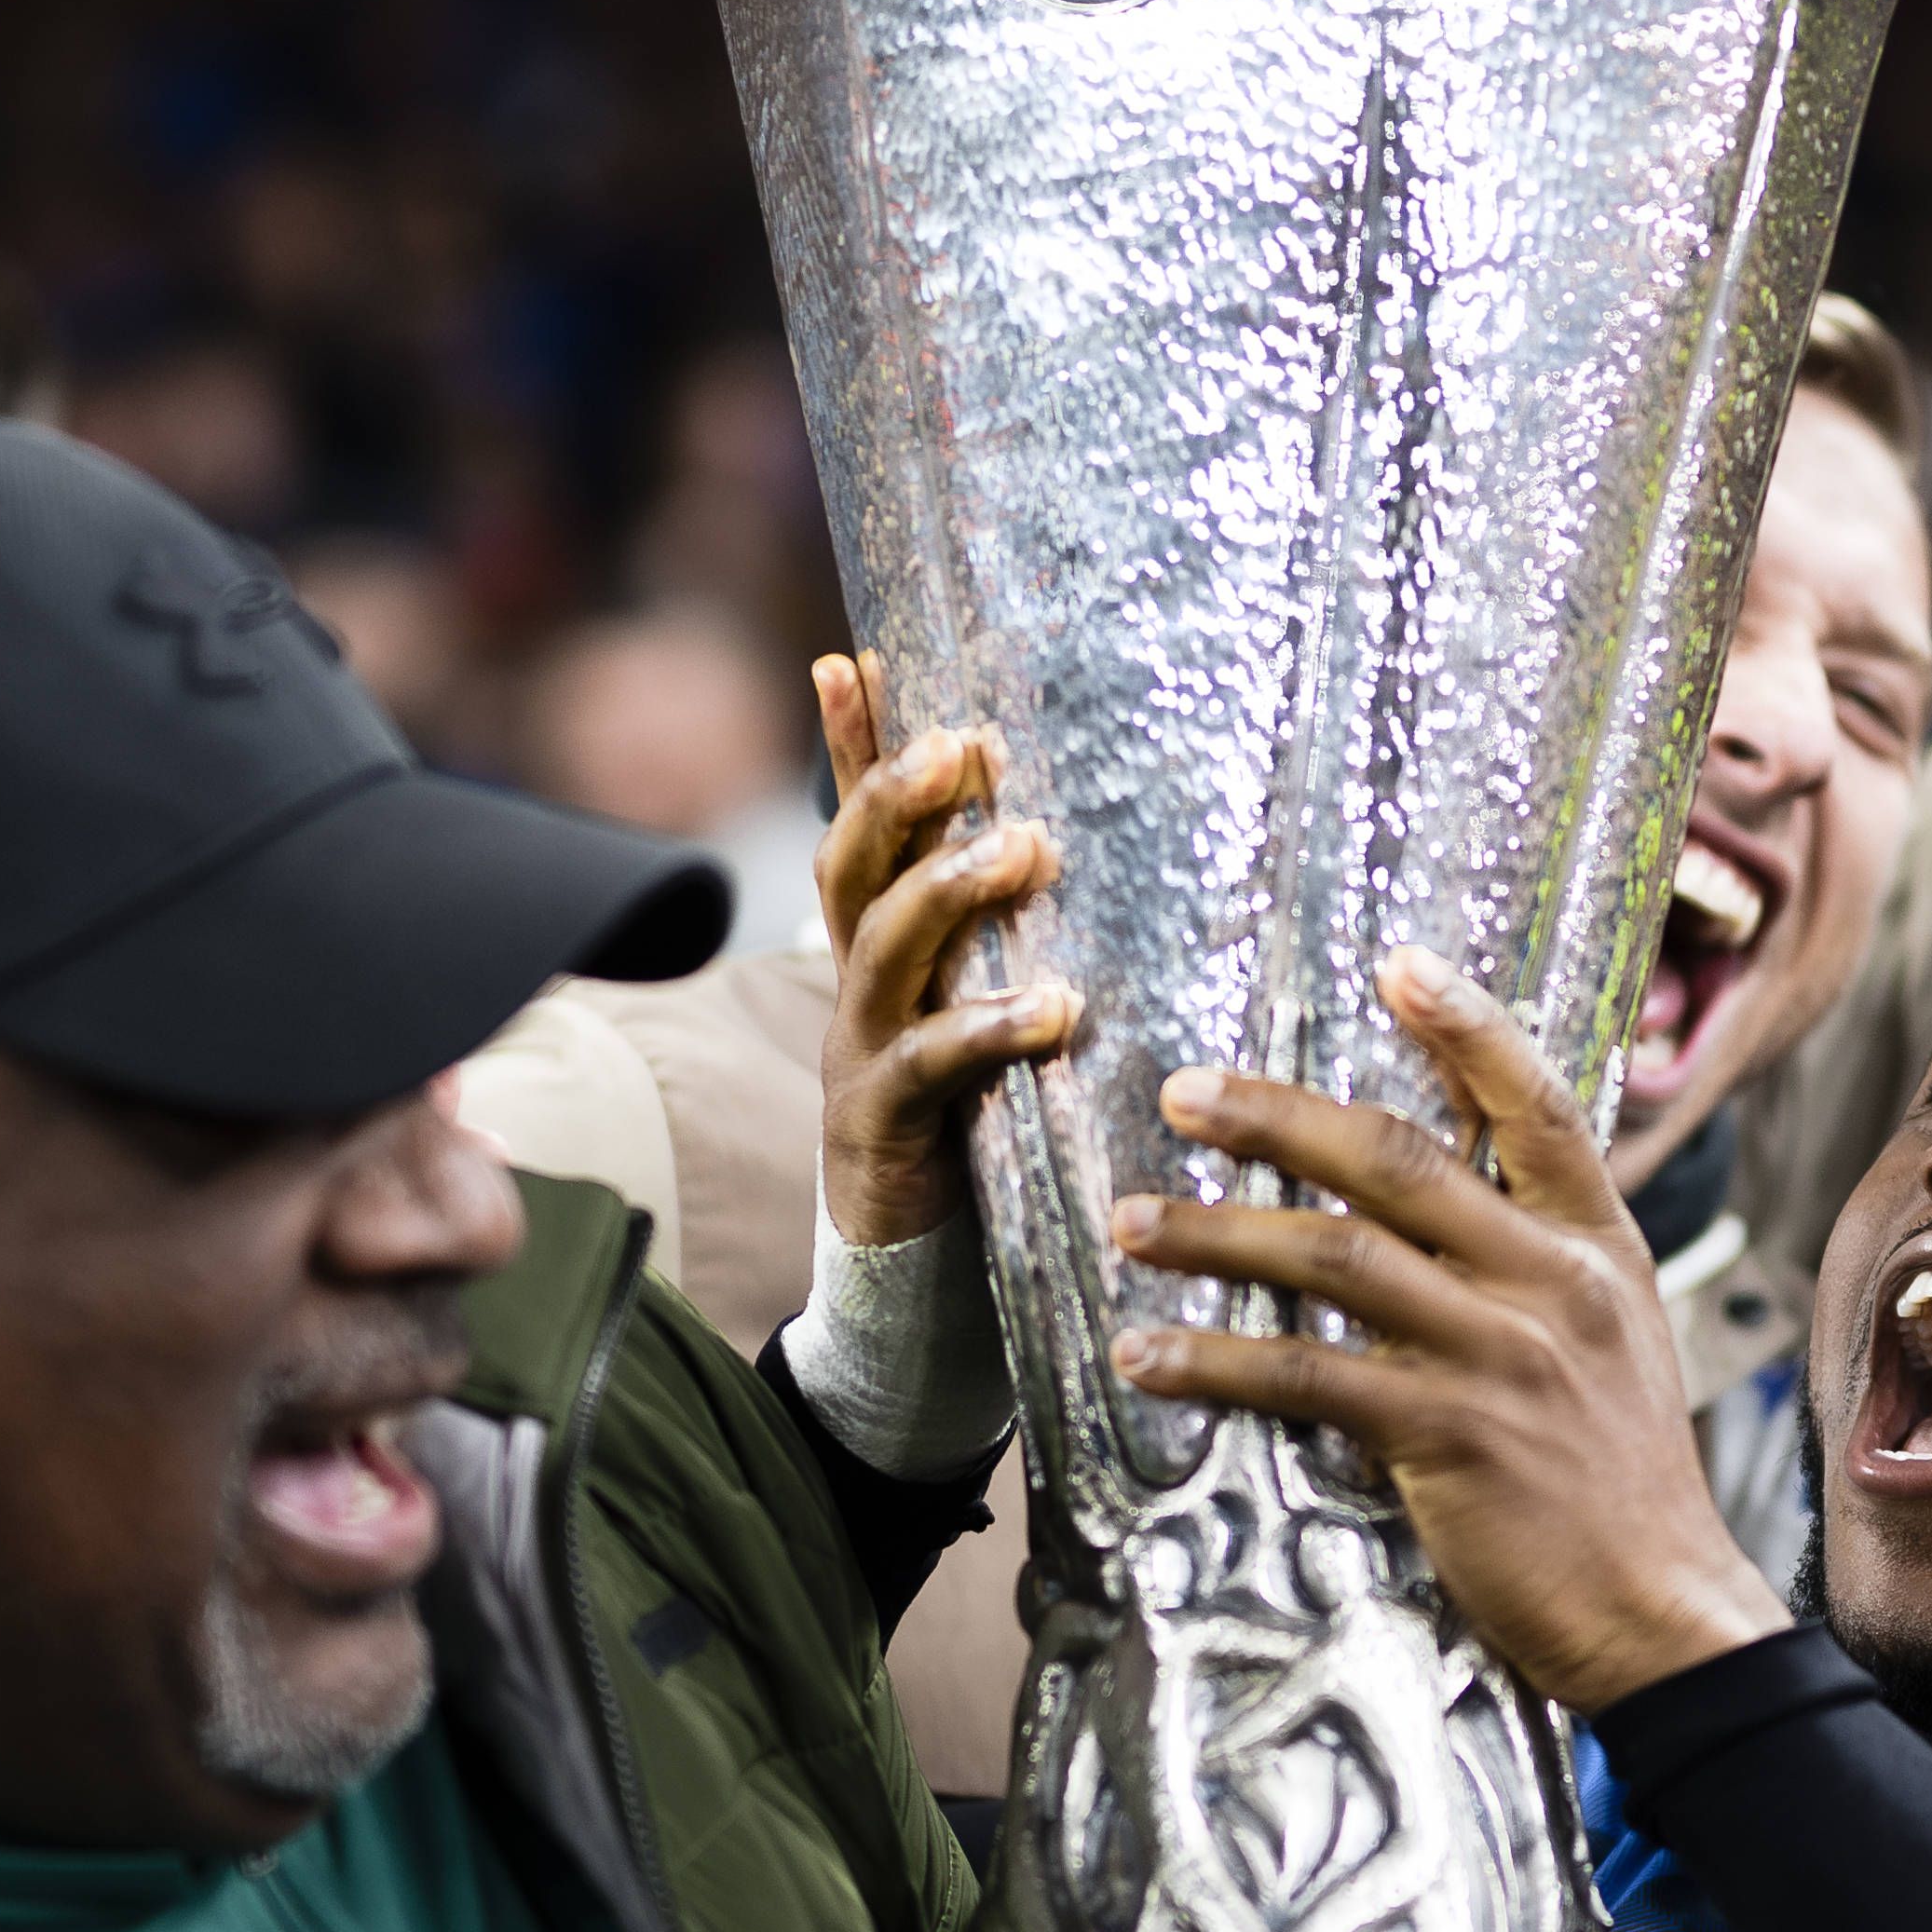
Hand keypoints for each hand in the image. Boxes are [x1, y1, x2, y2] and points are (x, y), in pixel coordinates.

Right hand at [809, 653, 1079, 1251]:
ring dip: (947, 890)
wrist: (912, 1271)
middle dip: (896, 795)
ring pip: (881, 948)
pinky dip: (987, 1030)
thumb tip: (1082, 844)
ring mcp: (861, 1052)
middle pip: (852, 867)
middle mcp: (858, 986)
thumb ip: (1008, 940)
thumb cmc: (971, 1124)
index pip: (857, 828)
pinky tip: (1051, 1009)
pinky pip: (930, 1065)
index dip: (848, 747)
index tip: (850, 660)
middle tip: (960, 742)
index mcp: (880, 950)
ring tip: (1019, 849)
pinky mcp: (882, 1126)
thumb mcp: (982, 1010)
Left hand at [1106, 948, 1791, 1716]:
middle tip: (1189, 1093)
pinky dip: (1216, 1364)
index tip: (1402, 963)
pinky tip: (1151, 1359)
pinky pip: (1307, 1379)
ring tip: (1136, 1221)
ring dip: (1218, 1234)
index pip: (1537, 1106)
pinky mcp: (1449, 1437)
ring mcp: (1500, 1357)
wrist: (1667, 1616)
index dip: (1467, 1028)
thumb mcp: (1612, 1344)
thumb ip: (1538, 1270)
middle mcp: (1551, 1283)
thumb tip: (1450, 1210)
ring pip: (1335, 1257)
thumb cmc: (1623, 1491)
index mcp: (1596, 1249)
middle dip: (1280, 1116)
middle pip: (1399, 1160)